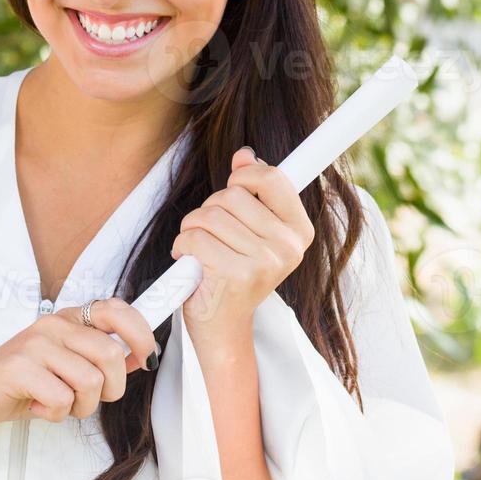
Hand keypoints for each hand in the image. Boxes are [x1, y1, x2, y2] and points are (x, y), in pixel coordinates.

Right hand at [0, 298, 158, 436]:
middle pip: (109, 354)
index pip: (116, 310)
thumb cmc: (21, 384)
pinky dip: (54, 414)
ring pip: (89, 380)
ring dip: (80, 407)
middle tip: (89, 400)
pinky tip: (36, 406)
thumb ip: (98, 360)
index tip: (149, 356)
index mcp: (67, 320)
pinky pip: (61, 399)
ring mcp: (35, 343)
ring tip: (57, 404)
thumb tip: (140, 355)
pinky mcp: (19, 367)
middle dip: (110, 389)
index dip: (141, 333)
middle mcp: (52, 324)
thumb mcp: (65, 367)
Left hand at [169, 146, 314, 350]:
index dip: (245, 176)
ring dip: (192, 229)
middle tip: (211, 233)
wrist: (222, 325)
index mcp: (298, 230)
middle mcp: (288, 246)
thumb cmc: (233, 271)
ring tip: (200, 250)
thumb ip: (251, 190)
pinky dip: (182, 247)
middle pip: (232, 195)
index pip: (273, 178)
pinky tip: (191, 263)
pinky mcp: (237, 275)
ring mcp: (265, 262)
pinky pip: (194, 238)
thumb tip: (244, 155)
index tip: (235, 186)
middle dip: (209, 209)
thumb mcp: (248, 228)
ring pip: (209, 215)